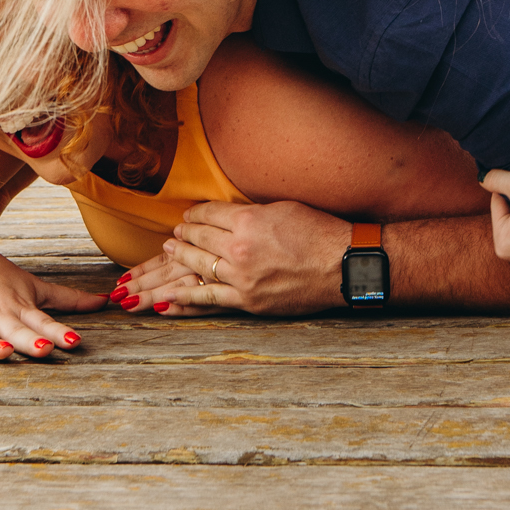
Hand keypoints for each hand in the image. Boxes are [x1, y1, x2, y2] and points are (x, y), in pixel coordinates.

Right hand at [0, 241, 106, 363]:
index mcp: (19, 306)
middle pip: (15, 330)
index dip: (59, 332)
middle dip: (29, 341)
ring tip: (2, 352)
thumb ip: (68, 299)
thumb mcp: (34, 286)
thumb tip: (105, 301)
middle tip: (45, 350)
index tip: (75, 342)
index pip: (43, 321)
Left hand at [114, 200, 351, 315]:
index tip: (189, 214)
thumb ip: (251, 212)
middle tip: (175, 232)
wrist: (341, 266)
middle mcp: (240, 248)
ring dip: (180, 257)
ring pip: (198, 266)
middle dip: (184, 233)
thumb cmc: (318, 231)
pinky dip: (185, 298)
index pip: (209, 213)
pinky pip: (208, 299)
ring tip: (169, 250)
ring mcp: (241, 278)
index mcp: (249, 220)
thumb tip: (228, 215)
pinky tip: (168, 295)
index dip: (195, 213)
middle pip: (199, 238)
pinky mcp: (247, 301)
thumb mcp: (283, 208)